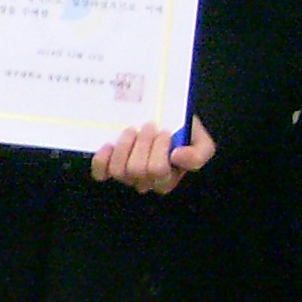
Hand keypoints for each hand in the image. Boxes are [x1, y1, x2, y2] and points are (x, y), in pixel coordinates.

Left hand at [94, 114, 213, 195]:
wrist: (164, 119)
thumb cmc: (182, 132)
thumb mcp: (201, 142)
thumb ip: (198, 154)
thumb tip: (177, 157)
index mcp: (168, 180)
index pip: (158, 170)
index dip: (159, 148)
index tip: (165, 130)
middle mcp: (145, 182)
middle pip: (137, 170)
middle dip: (143, 143)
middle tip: (148, 125)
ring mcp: (126, 176)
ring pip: (119, 170)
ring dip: (124, 146)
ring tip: (131, 130)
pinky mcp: (108, 168)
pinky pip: (100, 172)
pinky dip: (102, 159)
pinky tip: (109, 145)